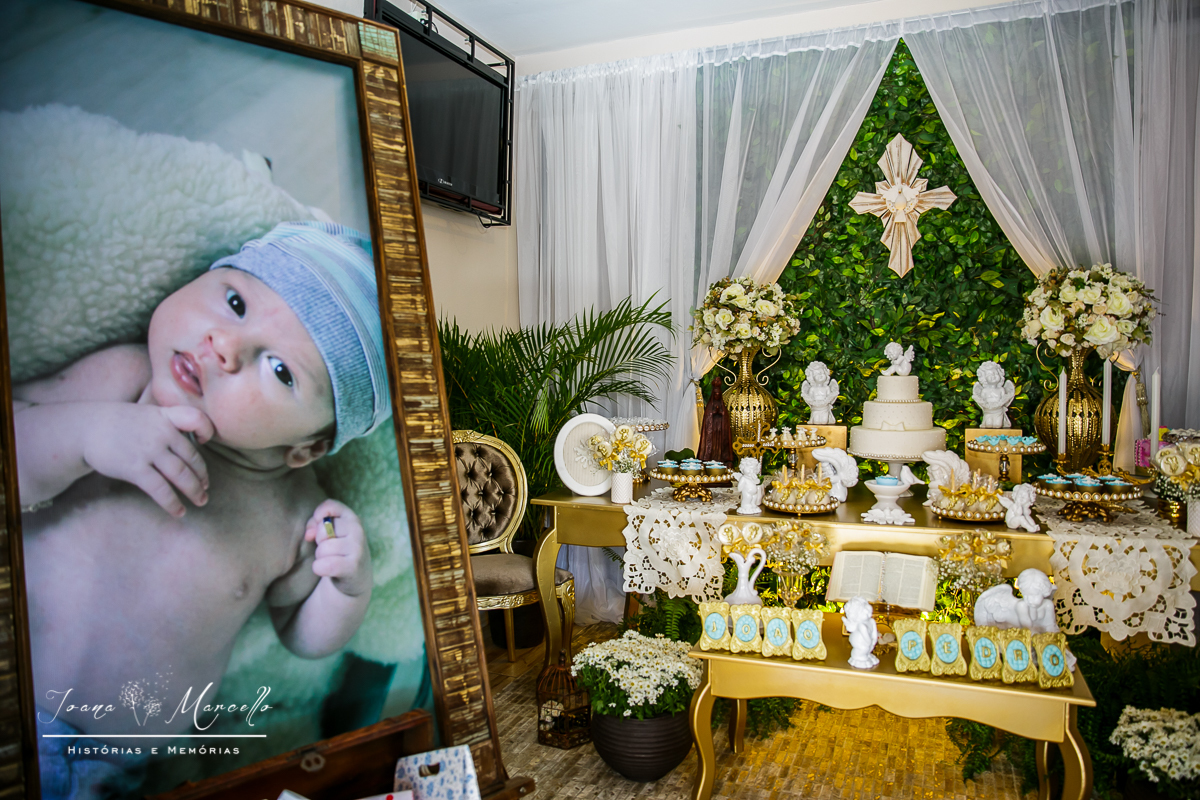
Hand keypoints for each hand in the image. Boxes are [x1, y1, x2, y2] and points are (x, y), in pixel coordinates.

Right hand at [82, 403, 213, 516]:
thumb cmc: (119, 424)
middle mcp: (161, 433)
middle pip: (191, 457)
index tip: (205, 442)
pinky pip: (160, 489)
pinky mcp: (135, 468)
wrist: (85, 429)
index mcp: (165, 416)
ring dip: (194, 491)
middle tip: (206, 488)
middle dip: (201, 476)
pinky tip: (178, 512)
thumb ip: (168, 424)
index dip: (207, 430)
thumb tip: (189, 445)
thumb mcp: (147, 414)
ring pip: (181, 475)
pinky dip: (172, 503)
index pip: (196, 419)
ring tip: (201, 501)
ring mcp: (149, 451)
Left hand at [304, 500, 372, 597]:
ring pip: (322, 549)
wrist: (356, 577)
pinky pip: (324, 565)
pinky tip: (326, 570)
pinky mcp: (353, 567)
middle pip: (322, 530)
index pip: (329, 506)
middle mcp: (358, 530)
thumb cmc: (338, 550)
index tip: (318, 527)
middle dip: (319, 541)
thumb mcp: (329, 532)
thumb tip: (309, 534)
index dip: (317, 516)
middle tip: (329, 548)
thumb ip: (315, 524)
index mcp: (351, 518)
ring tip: (331, 559)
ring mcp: (357, 549)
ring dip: (320, 557)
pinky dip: (319, 568)